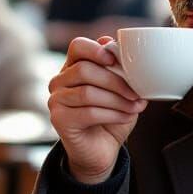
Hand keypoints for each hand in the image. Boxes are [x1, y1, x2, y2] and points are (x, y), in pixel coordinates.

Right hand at [48, 36, 146, 183]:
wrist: (101, 150)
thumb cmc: (110, 116)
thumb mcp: (120, 90)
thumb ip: (117, 68)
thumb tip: (113, 42)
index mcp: (73, 67)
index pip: (77, 46)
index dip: (96, 50)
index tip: (115, 60)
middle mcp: (59, 81)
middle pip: (84, 69)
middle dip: (116, 81)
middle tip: (137, 93)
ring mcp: (56, 100)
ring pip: (88, 92)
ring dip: (117, 100)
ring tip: (135, 107)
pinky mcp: (59, 119)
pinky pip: (88, 112)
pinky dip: (112, 114)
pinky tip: (125, 117)